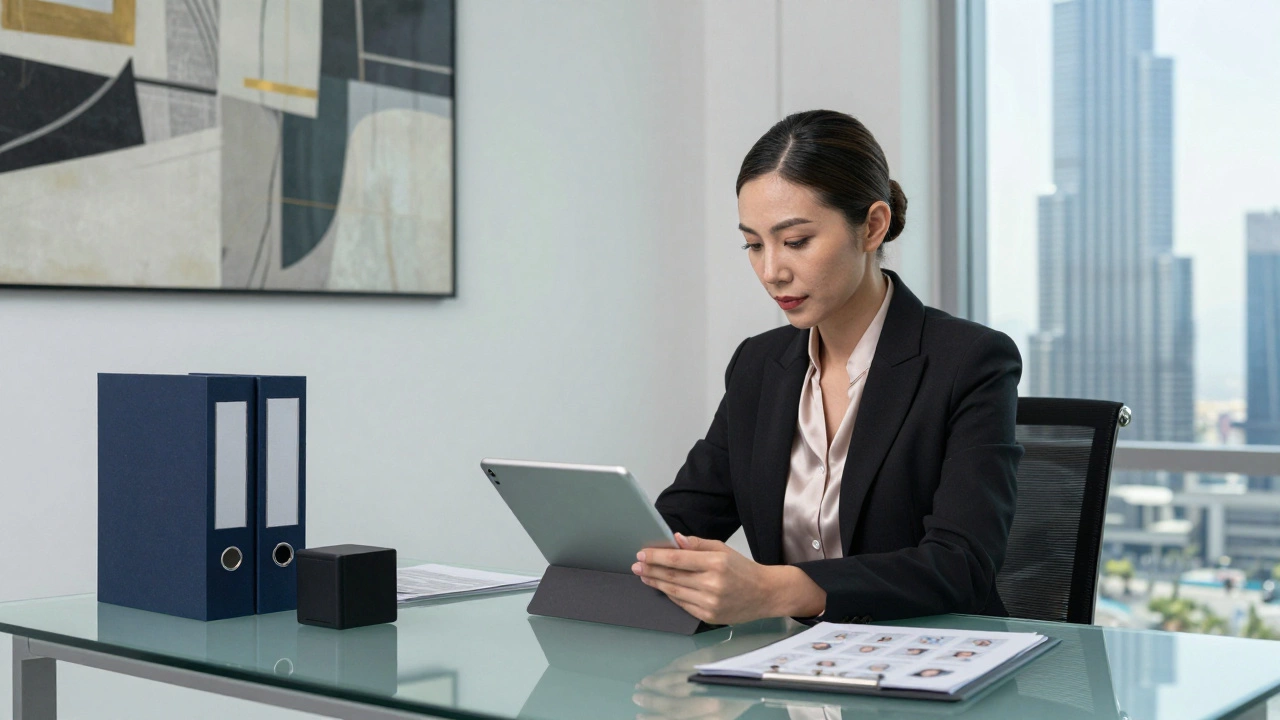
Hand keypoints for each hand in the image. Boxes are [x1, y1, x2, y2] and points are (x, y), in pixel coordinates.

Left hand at [631, 533, 824, 624]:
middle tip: (636, 565)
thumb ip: (697, 544)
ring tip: (644, 575)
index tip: (642, 553)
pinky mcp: (709, 616)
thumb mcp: (722, 549)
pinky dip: (671, 595)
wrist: (765, 594)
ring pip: (674, 591)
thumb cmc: (743, 569)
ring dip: (656, 582)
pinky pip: (683, 604)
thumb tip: (675, 539)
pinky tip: (662, 587)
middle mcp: (712, 584)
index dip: (656, 556)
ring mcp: (710, 602)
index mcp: (716, 563)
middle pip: (672, 576)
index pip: (677, 559)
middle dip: (651, 569)